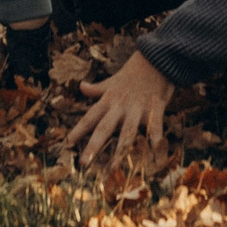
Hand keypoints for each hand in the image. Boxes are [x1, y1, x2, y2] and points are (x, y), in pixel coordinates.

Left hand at [67, 51, 175, 165]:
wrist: (158, 58)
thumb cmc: (134, 71)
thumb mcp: (113, 80)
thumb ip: (98, 88)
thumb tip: (81, 87)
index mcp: (109, 99)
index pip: (90, 116)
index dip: (79, 130)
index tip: (68, 143)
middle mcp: (121, 106)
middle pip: (104, 128)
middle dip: (93, 146)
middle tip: (83, 163)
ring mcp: (138, 109)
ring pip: (127, 133)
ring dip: (120, 152)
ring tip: (113, 168)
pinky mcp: (155, 109)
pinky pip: (155, 129)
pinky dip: (155, 143)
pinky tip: (155, 159)